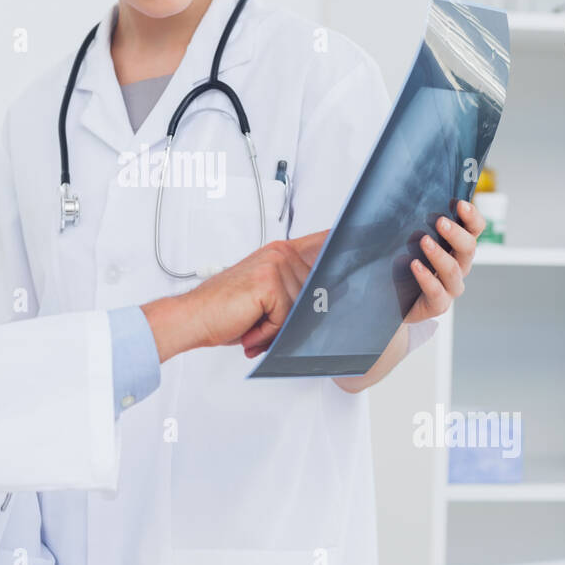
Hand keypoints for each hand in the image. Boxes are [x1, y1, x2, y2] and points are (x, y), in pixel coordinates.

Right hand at [141, 231, 328, 362]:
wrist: (193, 318)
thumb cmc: (225, 311)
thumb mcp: (266, 298)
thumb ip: (294, 292)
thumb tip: (330, 299)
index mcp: (280, 252)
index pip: (323, 242)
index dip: (346, 240)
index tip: (371, 232)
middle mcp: (279, 254)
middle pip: (315, 292)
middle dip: (292, 317)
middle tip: (262, 320)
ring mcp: (275, 266)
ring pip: (300, 309)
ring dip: (276, 327)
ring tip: (252, 324)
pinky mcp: (269, 283)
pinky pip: (285, 319)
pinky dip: (267, 332)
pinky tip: (249, 326)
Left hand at [405, 198, 484, 322]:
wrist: (389, 300)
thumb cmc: (400, 266)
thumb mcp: (405, 241)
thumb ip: (411, 226)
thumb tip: (407, 207)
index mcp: (456, 247)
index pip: (474, 230)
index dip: (472, 217)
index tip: (460, 204)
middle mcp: (458, 266)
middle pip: (468, 249)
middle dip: (456, 233)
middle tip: (440, 222)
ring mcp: (450, 287)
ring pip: (454, 271)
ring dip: (440, 254)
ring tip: (424, 241)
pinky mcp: (438, 305)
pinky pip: (437, 292)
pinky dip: (427, 278)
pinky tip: (414, 265)